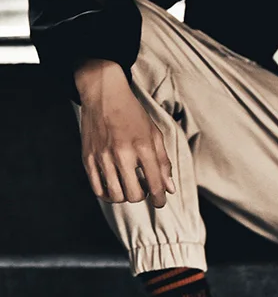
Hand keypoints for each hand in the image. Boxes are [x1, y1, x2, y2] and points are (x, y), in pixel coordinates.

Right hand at [75, 59, 175, 207]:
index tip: (159, 202)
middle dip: (142, 197)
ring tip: (128, 187)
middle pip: (134, 195)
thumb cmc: (132, 114)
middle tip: (143, 188)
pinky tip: (114, 189)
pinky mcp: (88, 158)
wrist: (104, 94)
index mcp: (143, 147)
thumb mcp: (155, 135)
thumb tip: (169, 189)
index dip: (159, 200)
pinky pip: (97, 189)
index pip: (155, 184)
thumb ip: (164, 163)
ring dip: (125, 197)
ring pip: (115, 195)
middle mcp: (122, 154)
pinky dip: (107, 195)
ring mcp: (103, 157)